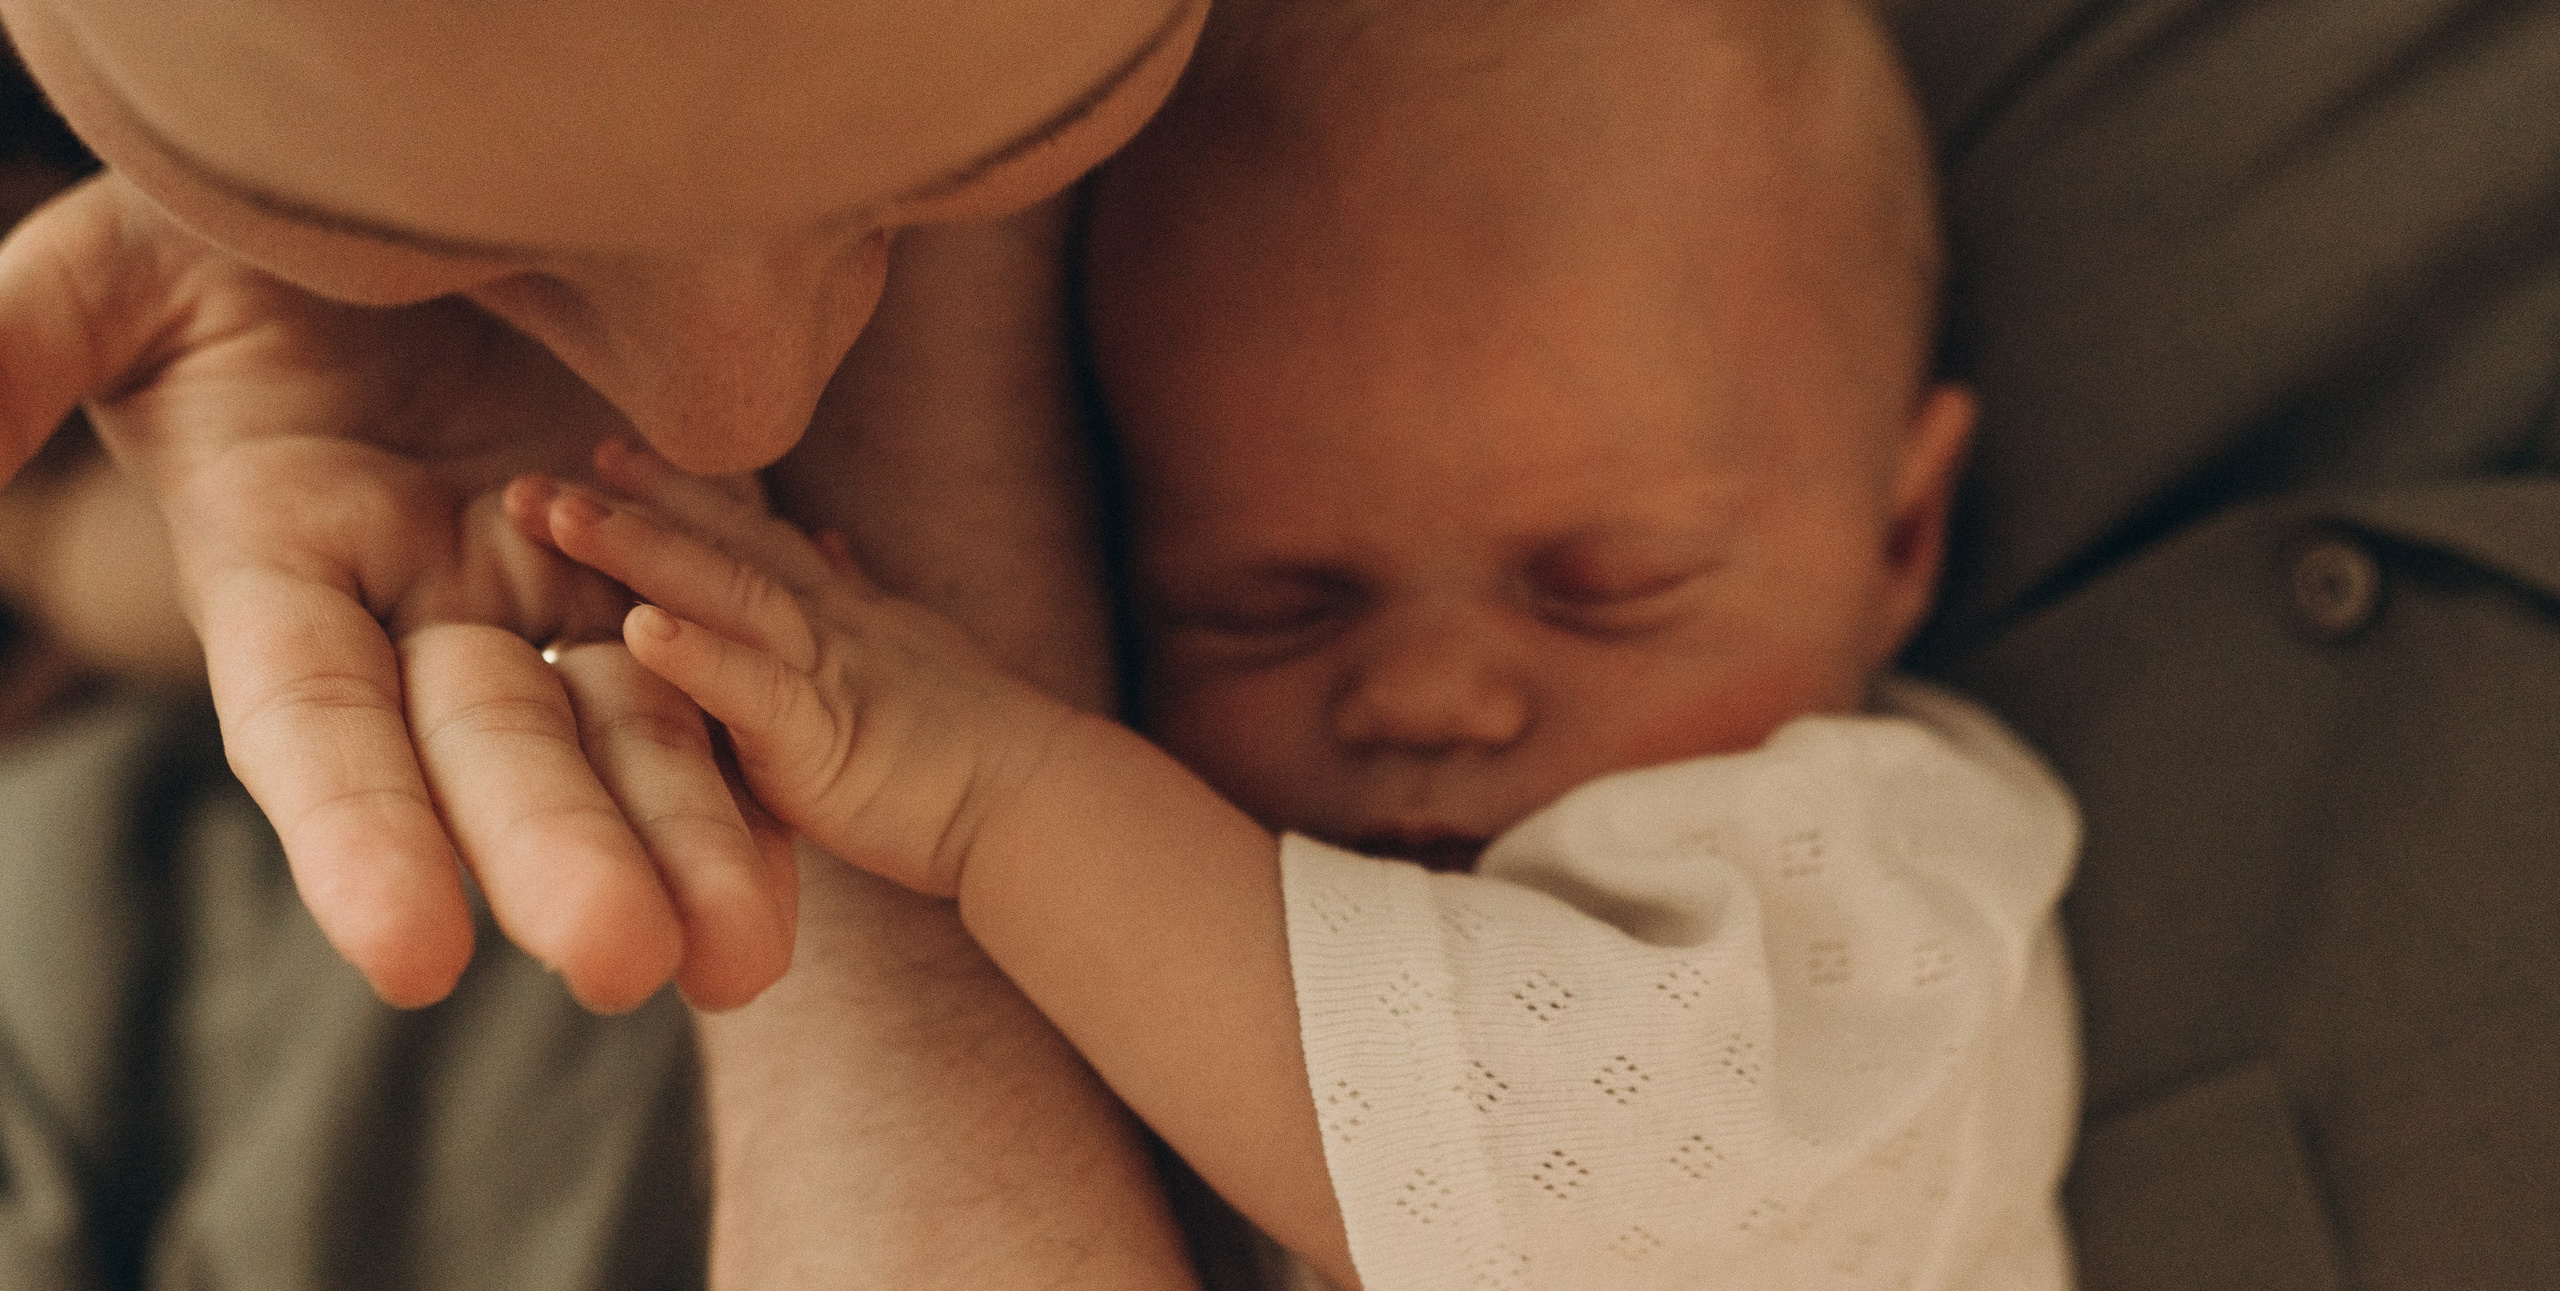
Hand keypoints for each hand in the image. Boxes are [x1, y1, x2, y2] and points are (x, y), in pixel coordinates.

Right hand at [0, 175, 792, 1010]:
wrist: (425, 174)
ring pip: (622, 731)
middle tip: (628, 961)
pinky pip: (719, 658)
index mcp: (283, 562)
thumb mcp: (124, 270)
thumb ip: (15, 354)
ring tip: (747, 953)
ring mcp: (549, 583)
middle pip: (490, 752)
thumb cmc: (247, 198)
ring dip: (685, 836)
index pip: (310, 720)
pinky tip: (817, 828)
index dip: (357, 834)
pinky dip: (761, 744)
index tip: (414, 951)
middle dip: (556, 854)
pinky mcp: (661, 549)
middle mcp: (421, 603)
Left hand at [531, 440, 1079, 900]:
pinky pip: (753, 688)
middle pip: (716, 545)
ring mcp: (823, 671)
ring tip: (561, 517)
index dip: (675, 491)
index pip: (746, 535)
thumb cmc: (977, 741)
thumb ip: (859, 591)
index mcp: (838, 613)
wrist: (1037, 797)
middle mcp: (826, 624)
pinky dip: (696, 656)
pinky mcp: (822, 736)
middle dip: (625, 505)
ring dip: (639, 551)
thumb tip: (827, 540)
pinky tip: (635, 630)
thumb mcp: (912, 645)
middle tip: (533, 476)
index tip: (606, 452)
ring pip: (724, 593)